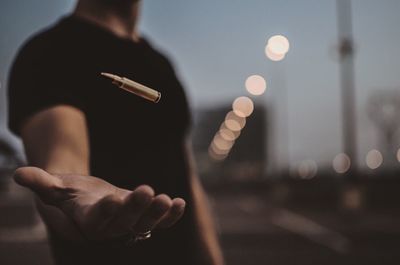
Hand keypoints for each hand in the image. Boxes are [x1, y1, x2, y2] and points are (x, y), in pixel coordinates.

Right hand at [14, 167, 184, 240]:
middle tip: (147, 191)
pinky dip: (170, 215)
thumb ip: (41, 182)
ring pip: (145, 224)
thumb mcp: (54, 187)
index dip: (104, 211)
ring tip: (168, 200)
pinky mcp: (143, 218)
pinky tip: (179, 203)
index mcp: (87, 221)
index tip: (112, 200)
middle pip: (124, 222)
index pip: (96, 220)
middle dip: (136, 208)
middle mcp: (110, 227)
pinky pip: (159, 221)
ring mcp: (129, 224)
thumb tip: (19, 174)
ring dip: (157, 213)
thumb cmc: (69, 194)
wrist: (87, 202)